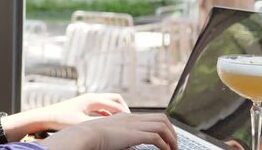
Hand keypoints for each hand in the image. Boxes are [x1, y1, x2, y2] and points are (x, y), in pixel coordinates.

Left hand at [37, 93, 130, 130]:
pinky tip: (109, 123)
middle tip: (131, 121)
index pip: (116, 104)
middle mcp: (91, 97)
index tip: (135, 123)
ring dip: (116, 111)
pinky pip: (101, 107)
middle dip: (124, 109)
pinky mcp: (84, 105)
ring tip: (123, 123)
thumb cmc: (61, 120)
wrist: (45, 116)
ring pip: (108, 103)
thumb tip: (113, 129)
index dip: (126, 114)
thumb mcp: (82, 124)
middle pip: (115, 99)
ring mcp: (88, 100)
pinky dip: (108, 113)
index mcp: (93, 100)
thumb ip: (99, 125)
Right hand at [42, 112, 177, 149]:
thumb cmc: (93, 137)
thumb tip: (128, 144)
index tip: (167, 137)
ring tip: (173, 149)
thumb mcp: (110, 133)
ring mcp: (135, 125)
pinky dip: (164, 145)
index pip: (153, 116)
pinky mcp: (135, 134)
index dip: (164, 126)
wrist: (87, 134)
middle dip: (172, 131)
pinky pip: (156, 138)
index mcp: (128, 117)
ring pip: (163, 126)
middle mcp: (134, 118)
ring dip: (171, 138)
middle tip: (174, 144)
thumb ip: (121, 135)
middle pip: (162, 118)